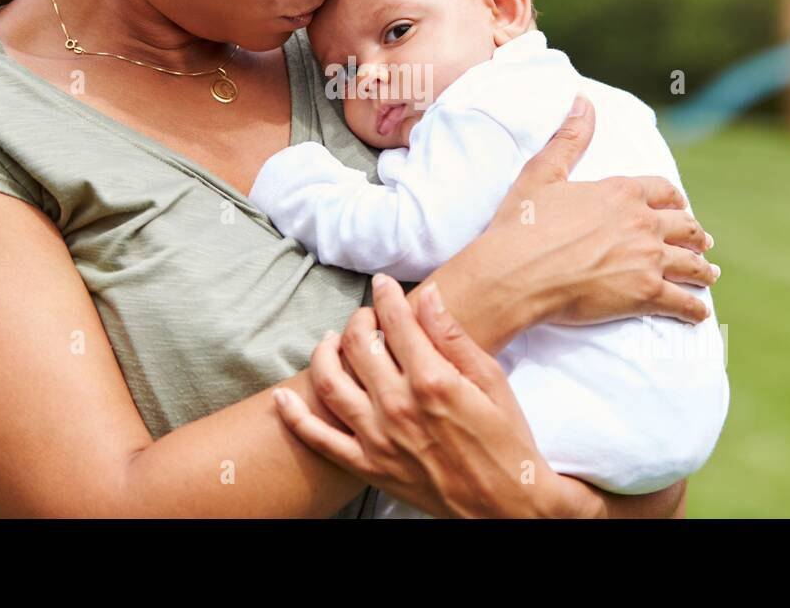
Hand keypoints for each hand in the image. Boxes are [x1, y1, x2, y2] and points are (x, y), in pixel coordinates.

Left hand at [273, 274, 582, 517]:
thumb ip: (454, 337)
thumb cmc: (506, 441)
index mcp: (432, 380)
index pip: (396, 322)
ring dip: (324, 352)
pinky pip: (318, 438)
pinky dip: (294, 415)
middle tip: (367, 315)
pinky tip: (283, 396)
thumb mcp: (491, 381)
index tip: (382, 283)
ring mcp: (378, 438)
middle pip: (358, 344)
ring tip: (332, 341)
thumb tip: (428, 296)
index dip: (386, 295)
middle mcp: (398, 406)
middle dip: (359, 319)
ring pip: (329, 382)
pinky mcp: (367, 466)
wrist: (506, 505)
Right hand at [484, 93, 716, 326]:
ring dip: (703, 270)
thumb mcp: (542, 173)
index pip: (662, 191)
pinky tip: (698, 313)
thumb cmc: (523, 225)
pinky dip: (693, 309)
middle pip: (684, 226)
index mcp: (621, 191)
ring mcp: (648, 259)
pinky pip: (681, 302)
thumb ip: (569, 138)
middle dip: (696, 235)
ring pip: (690, 264)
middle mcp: (642, 222)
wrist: (517, 272)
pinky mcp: (645, 294)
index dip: (674, 199)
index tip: (680, 206)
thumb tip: (583, 101)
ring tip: (709, 275)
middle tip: (704, 243)